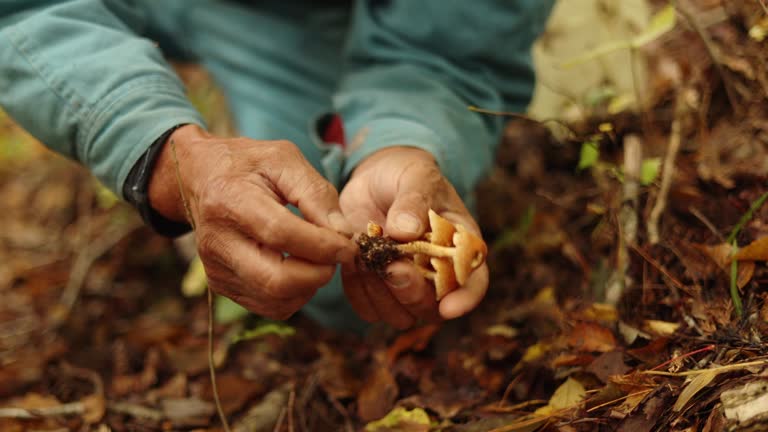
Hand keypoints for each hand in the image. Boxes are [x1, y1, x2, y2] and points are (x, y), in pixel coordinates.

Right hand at [148, 124, 355, 318]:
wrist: (199, 177)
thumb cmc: (248, 164)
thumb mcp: (284, 160)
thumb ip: (316, 193)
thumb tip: (343, 234)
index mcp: (231, 201)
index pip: (281, 235)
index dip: (322, 246)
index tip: (349, 245)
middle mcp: (217, 241)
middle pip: (277, 280)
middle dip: (319, 273)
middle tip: (336, 254)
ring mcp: (216, 269)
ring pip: (276, 300)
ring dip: (310, 285)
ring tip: (317, 256)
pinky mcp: (221, 285)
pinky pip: (270, 305)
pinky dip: (295, 293)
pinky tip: (299, 266)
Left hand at [340, 146, 488, 328]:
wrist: (375, 181)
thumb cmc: (407, 176)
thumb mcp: (417, 176)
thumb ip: (415, 201)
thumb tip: (406, 231)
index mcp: (461, 248)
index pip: (474, 282)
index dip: (465, 299)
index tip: (448, 307)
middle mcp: (438, 275)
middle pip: (432, 306)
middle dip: (411, 292)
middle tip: (392, 267)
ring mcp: (407, 285)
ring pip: (400, 315)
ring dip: (381, 293)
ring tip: (367, 258)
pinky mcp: (377, 289)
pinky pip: (369, 308)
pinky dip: (359, 291)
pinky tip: (354, 262)